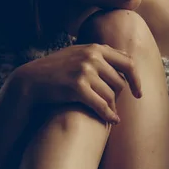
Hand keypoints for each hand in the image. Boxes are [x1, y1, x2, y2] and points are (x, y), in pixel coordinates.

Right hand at [12, 43, 141, 123]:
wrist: (31, 80)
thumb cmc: (55, 69)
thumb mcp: (77, 54)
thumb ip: (99, 54)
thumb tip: (124, 55)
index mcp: (95, 48)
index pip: (127, 62)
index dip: (136, 79)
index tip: (138, 93)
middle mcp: (92, 56)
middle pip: (119, 81)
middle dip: (119, 97)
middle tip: (115, 107)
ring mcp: (84, 70)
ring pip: (111, 94)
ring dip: (111, 107)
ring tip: (108, 115)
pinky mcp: (77, 86)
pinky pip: (101, 104)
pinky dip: (109, 114)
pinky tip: (112, 120)